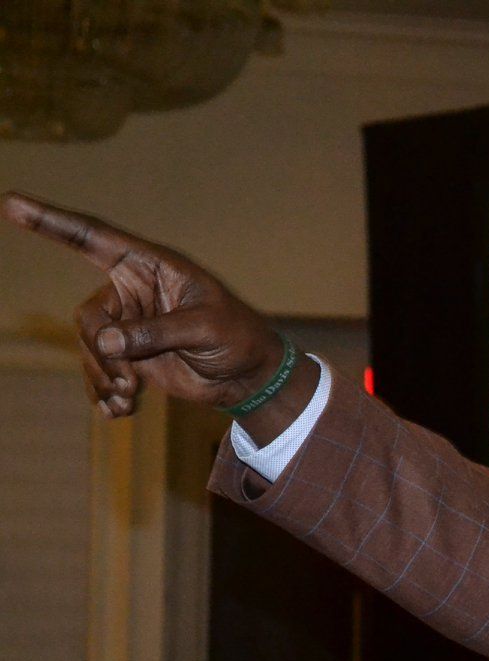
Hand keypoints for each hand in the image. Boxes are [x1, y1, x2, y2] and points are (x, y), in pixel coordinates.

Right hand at [1, 192, 310, 429]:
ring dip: (103, 377)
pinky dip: (105, 392)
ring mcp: (127, 323)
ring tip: (130, 399)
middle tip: (130, 382)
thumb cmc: (237, 338)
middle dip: (102, 353)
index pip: (93, 238)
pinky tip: (121, 411)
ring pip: (89, 347)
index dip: (51, 221)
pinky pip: (98, 370)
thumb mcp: (205, 329)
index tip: (11, 204)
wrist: (248, 376)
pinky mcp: (128, 354)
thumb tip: (106, 341)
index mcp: (151, 267)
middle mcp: (132, 290)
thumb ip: (157, 332)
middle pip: (88, 316)